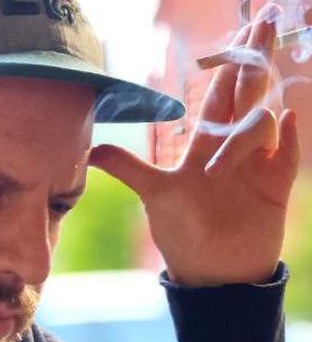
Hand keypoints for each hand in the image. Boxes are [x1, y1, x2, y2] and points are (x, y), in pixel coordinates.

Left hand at [90, 3, 299, 285]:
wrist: (213, 275)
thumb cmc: (182, 235)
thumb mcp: (155, 197)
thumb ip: (129, 170)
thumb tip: (91, 152)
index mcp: (203, 146)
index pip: (219, 94)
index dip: (231, 61)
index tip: (245, 27)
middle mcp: (232, 148)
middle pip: (248, 92)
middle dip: (255, 57)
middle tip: (268, 19)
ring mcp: (257, 164)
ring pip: (264, 121)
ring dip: (247, 131)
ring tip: (223, 170)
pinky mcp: (277, 185)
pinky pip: (289, 153)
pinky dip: (290, 137)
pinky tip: (289, 118)